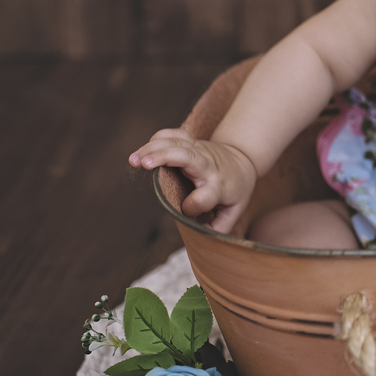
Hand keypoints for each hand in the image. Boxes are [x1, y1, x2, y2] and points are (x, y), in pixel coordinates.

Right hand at [129, 128, 257, 233]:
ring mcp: (199, 150)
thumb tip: (199, 241)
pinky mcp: (191, 141)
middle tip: (144, 164)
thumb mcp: (234, 211)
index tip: (186, 211)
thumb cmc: (235, 190)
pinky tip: (143, 150)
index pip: (203, 197)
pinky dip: (158, 138)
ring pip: (176, 143)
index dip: (192, 206)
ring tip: (133, 160)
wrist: (243, 161)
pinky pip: (173, 134)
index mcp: (218, 186)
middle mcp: (207, 165)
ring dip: (153, 148)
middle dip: (165, 157)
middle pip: (188, 157)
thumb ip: (218, 228)